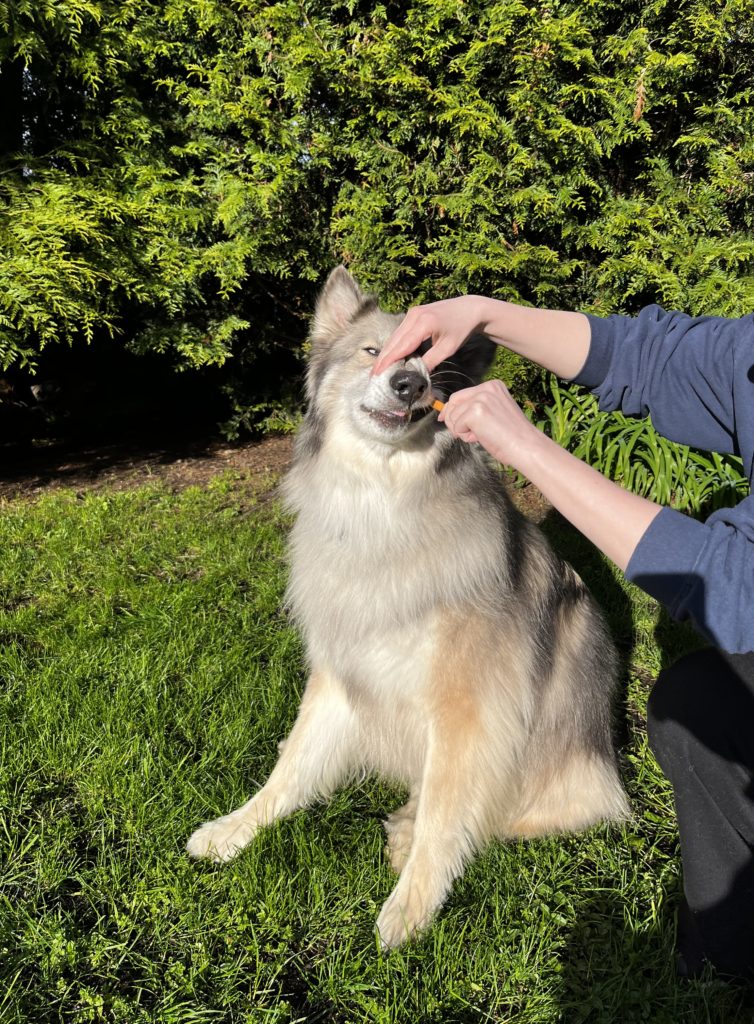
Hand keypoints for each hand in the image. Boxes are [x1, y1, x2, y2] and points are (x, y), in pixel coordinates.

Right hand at [373, 296, 493, 374]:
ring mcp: (412, 313)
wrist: (470, 308)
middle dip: (383, 358)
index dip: (389, 361)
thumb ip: (431, 361)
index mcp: (424, 322)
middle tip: (374, 375)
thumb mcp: (448, 348)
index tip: (378, 373)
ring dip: (387, 352)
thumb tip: (416, 376)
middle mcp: (414, 315)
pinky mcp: (413, 314)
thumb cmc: (462, 328)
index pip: (402, 345)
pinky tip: (390, 356)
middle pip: (394, 341)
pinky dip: (394, 345)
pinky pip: (400, 332)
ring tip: (379, 369)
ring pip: (395, 336)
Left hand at [439, 379, 541, 469]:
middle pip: (453, 402)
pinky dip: (465, 436)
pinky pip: (457, 427)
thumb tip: (448, 413)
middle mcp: (486, 388)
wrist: (525, 446)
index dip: (452, 409)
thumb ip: (476, 408)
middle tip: (465, 433)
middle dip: (452, 419)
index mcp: (493, 386)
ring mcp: (480, 399)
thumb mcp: (494, 413)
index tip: (444, 418)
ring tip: (481, 435)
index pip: (461, 395)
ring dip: (462, 430)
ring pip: (453, 416)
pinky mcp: (475, 412)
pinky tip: (481, 437)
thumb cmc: (512, 435)